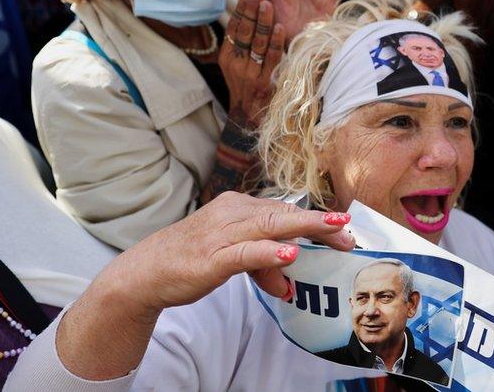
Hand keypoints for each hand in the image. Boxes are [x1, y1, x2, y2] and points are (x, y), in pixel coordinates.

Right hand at [95, 192, 355, 314]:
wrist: (145, 272)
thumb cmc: (191, 260)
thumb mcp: (233, 260)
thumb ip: (263, 266)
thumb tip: (288, 285)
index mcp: (238, 208)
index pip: (284, 210)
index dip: (315, 220)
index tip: (342, 229)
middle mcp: (232, 213)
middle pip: (283, 214)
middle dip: (319, 222)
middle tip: (347, 229)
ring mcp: (222, 233)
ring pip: (270, 226)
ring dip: (305, 227)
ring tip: (333, 230)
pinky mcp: (212, 257)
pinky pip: (246, 251)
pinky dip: (269, 251)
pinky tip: (290, 253)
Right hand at [218, 0, 286, 125]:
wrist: (247, 119)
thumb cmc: (246, 87)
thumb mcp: (237, 66)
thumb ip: (242, 45)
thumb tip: (252, 17)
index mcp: (228, 56)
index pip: (234, 27)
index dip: (242, 9)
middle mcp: (236, 63)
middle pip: (244, 31)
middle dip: (252, 10)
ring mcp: (250, 73)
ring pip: (257, 42)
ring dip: (263, 22)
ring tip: (268, 4)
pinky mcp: (265, 82)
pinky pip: (271, 58)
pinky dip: (276, 42)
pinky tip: (280, 28)